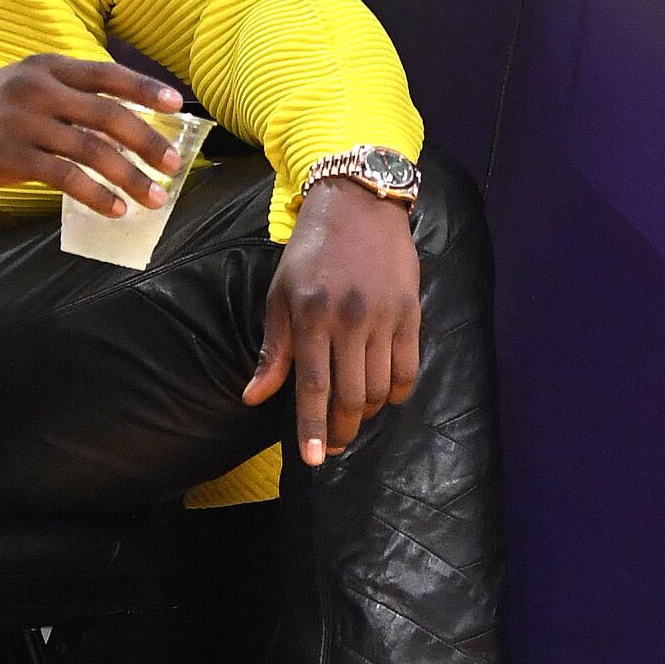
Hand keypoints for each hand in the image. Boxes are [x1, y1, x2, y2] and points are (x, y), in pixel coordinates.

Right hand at [0, 56, 186, 217]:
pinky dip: (96, 195)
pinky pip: (67, 177)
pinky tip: (114, 210)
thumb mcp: (18, 88)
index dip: (146, 89)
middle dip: (148, 140)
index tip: (178, 105)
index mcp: (45, 68)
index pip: (107, 74)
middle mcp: (39, 89)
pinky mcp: (12, 156)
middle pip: (109, 112)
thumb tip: (111, 119)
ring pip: (93, 148)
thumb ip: (60, 95)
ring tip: (153, 198)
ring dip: (130, 176)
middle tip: (174, 163)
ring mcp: (26, 122)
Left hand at [244, 178, 420, 464]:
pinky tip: (382, 395)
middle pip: (350, 395)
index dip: (313, 426)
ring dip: (365, 412)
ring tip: (351, 416)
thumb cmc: (310, 252)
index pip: (314, 385)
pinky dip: (396, 392)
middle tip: (331, 445)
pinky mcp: (411, 311)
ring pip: (380, 387)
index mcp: (311, 315)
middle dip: (341, 428)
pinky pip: (408, 369)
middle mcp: (349, 319)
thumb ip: (273, 349)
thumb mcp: (280, 295)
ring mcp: (385, 316)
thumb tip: (253, 397)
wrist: (358, 205)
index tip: (314, 458)